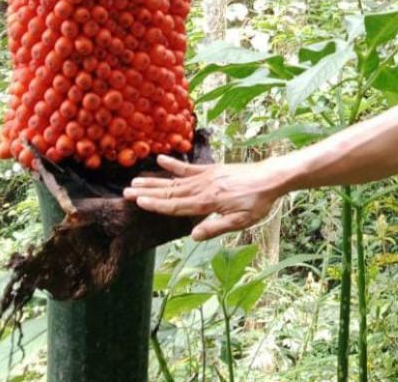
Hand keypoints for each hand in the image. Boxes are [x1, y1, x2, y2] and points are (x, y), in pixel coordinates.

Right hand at [123, 155, 285, 240]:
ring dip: (155, 181)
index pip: (176, 205)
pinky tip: (161, 160)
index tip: (138, 203)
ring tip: (135, 180)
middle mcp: (204, 187)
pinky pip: (189, 166)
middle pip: (171, 192)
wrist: (271, 177)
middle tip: (126, 192)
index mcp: (208, 202)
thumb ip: (216, 228)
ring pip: (175, 180)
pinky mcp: (212, 169)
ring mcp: (207, 176)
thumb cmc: (257, 202)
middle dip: (148, 193)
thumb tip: (193, 236)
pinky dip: (174, 164)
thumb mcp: (241, 221)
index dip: (156, 205)